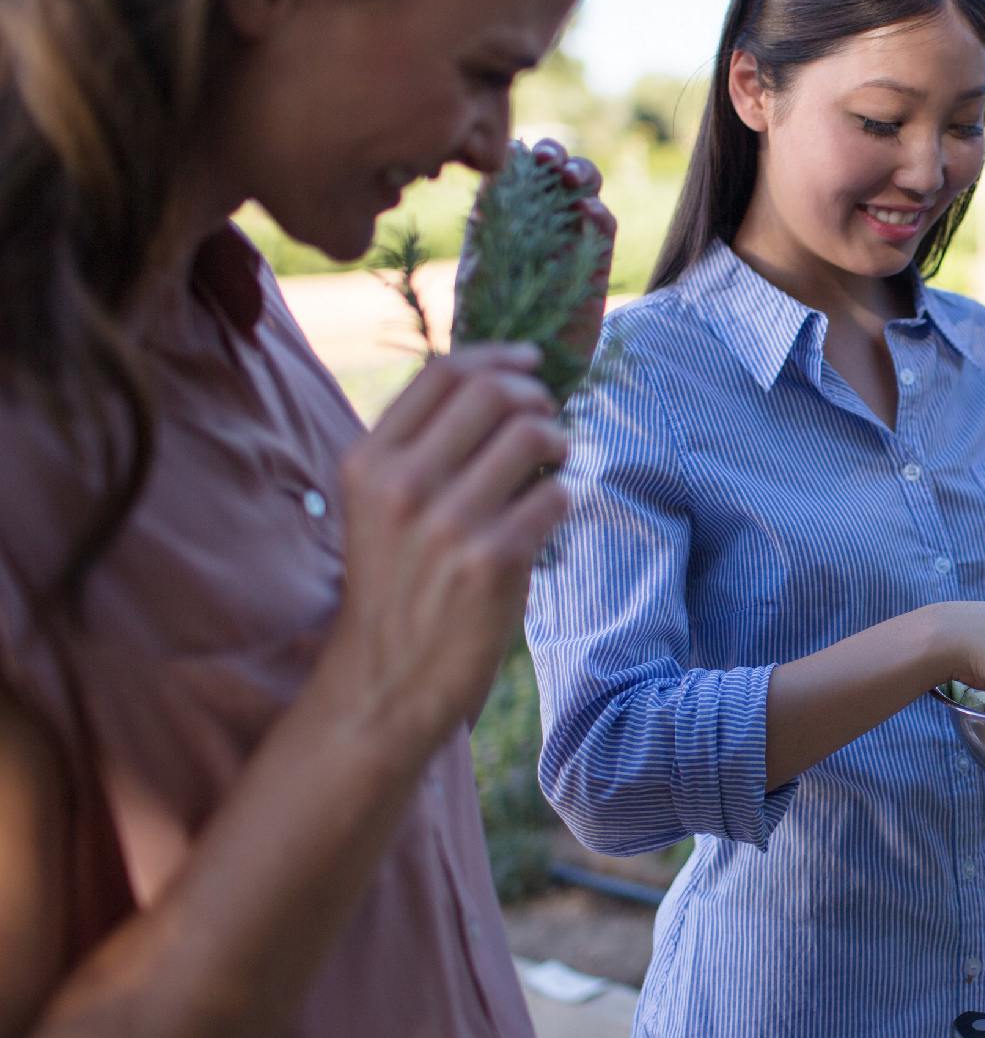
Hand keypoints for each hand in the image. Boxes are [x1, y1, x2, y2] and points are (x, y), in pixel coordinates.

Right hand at [330, 345, 570, 740]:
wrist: (384, 680)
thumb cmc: (394, 583)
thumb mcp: (378, 505)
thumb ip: (420, 446)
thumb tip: (495, 381)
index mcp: (368, 461)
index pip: (443, 373)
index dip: (498, 356)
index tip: (530, 361)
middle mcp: (402, 485)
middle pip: (492, 392)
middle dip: (535, 395)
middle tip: (548, 419)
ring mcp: (448, 523)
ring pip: (532, 435)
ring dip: (558, 441)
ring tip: (556, 463)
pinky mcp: (492, 561)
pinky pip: (555, 495)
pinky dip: (564, 496)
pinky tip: (552, 512)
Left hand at [457, 138, 617, 369]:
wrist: (521, 376)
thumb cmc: (486, 333)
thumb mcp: (476, 278)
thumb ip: (486, 233)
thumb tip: (494, 182)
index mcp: (502, 223)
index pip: (515, 174)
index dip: (521, 156)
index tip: (519, 152)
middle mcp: (538, 228)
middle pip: (554, 175)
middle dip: (555, 157)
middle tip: (550, 161)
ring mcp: (570, 244)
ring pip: (585, 192)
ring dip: (582, 175)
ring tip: (569, 177)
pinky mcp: (595, 266)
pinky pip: (605, 229)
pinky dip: (599, 212)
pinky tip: (587, 210)